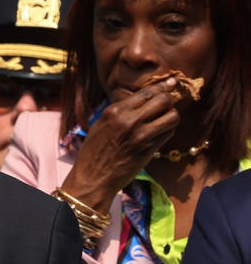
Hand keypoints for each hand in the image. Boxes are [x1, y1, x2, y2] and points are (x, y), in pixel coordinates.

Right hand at [62, 77, 179, 212]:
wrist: (92, 178)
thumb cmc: (92, 153)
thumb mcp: (101, 125)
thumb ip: (120, 111)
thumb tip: (140, 99)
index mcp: (114, 111)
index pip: (146, 93)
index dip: (161, 88)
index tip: (170, 84)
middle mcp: (129, 120)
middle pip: (163, 100)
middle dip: (168, 101)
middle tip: (166, 106)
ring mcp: (141, 135)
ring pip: (172, 116)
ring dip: (171, 117)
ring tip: (164, 121)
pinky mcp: (149, 150)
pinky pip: (168, 133)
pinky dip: (167, 131)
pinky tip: (159, 133)